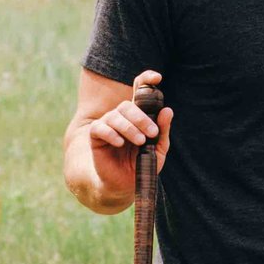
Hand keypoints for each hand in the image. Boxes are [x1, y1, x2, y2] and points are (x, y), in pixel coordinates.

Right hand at [84, 70, 173, 192]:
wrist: (124, 186)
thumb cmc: (141, 165)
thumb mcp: (158, 150)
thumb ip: (163, 131)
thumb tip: (168, 110)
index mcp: (137, 117)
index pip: (139, 91)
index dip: (146, 80)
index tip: (157, 77)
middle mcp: (122, 117)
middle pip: (127, 105)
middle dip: (141, 117)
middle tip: (151, 133)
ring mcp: (108, 125)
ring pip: (115, 115)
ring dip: (130, 128)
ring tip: (139, 142)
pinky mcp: (96, 136)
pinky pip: (100, 127)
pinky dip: (111, 133)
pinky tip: (120, 143)